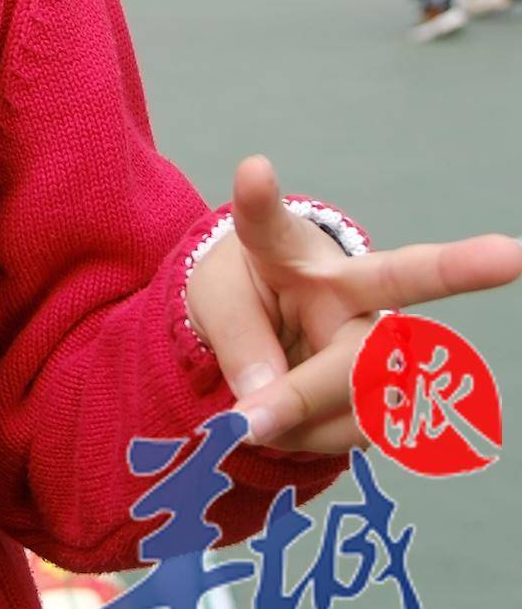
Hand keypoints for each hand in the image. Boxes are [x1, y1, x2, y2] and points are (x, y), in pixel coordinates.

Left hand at [184, 157, 521, 452]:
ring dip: (295, 423)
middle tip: (243, 426)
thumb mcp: (217, 302)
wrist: (284, 319)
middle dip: (306, 395)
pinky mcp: (390, 389)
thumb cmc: (248, 292)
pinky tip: (293, 418)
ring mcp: (377, 343)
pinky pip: (351, 433)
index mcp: (287, 250)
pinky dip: (308, 438)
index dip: (260, 201)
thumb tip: (263, 402)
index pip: (273, 227)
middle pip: (351, 352)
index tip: (251, 170)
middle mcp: (350, 291)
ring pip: (351, 404)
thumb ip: (236, 341)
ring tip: (258, 411)